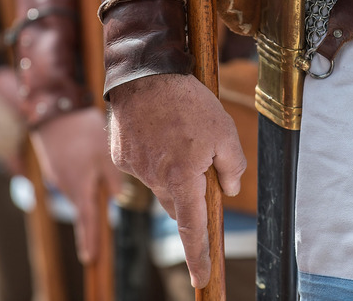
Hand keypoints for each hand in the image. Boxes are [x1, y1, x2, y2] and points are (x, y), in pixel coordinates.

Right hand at [29, 107, 123, 263]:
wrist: (54, 111)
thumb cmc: (83, 132)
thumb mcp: (105, 155)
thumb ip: (113, 179)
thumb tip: (117, 197)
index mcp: (80, 188)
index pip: (86, 221)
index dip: (89, 239)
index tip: (90, 258)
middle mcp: (66, 186)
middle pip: (84, 205)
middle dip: (92, 212)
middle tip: (98, 221)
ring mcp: (57, 175)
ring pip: (79, 188)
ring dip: (88, 186)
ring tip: (96, 167)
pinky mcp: (55, 164)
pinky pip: (72, 176)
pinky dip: (81, 173)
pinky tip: (86, 157)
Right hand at [108, 73, 245, 287]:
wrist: (144, 73)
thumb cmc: (188, 102)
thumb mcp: (224, 132)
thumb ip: (232, 167)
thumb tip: (227, 189)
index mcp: (182, 177)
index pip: (192, 227)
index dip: (198, 255)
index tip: (201, 278)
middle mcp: (155, 178)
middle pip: (177, 204)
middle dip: (190, 195)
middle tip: (201, 162)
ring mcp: (135, 168)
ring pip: (160, 185)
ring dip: (172, 173)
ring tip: (178, 135)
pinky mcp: (121, 156)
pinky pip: (143, 168)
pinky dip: (154, 158)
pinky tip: (159, 131)